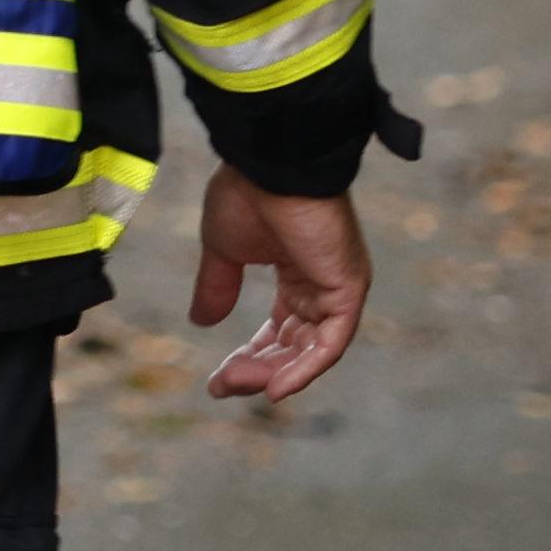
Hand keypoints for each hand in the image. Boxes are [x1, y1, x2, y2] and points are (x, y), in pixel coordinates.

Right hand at [187, 171, 368, 406]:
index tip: (217, 380)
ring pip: (310, 350)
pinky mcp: (348, 288)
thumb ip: (217, 286)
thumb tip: (202, 321)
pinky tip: (275, 388)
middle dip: (257, 369)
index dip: (251, 356)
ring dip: (273, 372)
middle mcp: (322, 283)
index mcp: (298, 271)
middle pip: (295, 345)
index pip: (280, 329)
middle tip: (222, 386)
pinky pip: (330, 344)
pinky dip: (305, 369)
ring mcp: (338, 287)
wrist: (270, 162)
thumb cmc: (248, 192)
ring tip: (236, 382)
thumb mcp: (223, 249)